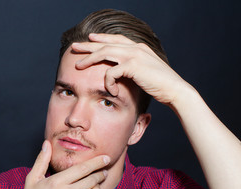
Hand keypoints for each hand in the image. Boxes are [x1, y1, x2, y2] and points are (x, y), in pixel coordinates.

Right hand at [4, 140, 109, 188]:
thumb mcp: (32, 179)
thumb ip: (42, 160)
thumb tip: (46, 144)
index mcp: (57, 182)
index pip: (83, 168)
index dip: (97, 162)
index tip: (105, 157)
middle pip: (93, 179)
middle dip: (101, 173)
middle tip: (103, 171)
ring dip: (98, 186)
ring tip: (96, 184)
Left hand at [71, 33, 195, 106]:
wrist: (175, 90)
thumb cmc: (160, 85)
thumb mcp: (145, 71)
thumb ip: (134, 67)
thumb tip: (123, 71)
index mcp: (138, 48)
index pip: (116, 39)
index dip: (101, 38)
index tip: (89, 38)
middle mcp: (135, 48)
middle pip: (106, 43)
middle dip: (88, 45)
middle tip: (74, 47)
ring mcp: (135, 55)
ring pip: (105, 53)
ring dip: (89, 59)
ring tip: (78, 65)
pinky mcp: (134, 66)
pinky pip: (112, 71)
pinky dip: (107, 81)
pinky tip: (109, 90)